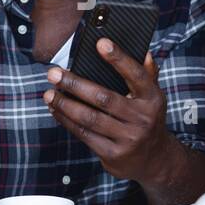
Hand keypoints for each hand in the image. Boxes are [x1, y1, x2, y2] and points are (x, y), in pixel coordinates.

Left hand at [43, 38, 172, 182]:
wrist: (155, 161)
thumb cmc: (147, 120)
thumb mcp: (153, 98)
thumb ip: (147, 75)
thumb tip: (144, 53)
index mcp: (152, 99)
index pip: (136, 74)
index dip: (119, 58)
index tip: (100, 43)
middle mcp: (142, 119)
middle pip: (103, 98)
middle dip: (74, 84)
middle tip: (53, 74)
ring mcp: (128, 138)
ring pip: (89, 118)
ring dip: (65, 104)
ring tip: (48, 94)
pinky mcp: (113, 154)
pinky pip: (84, 135)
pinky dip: (67, 121)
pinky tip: (56, 111)